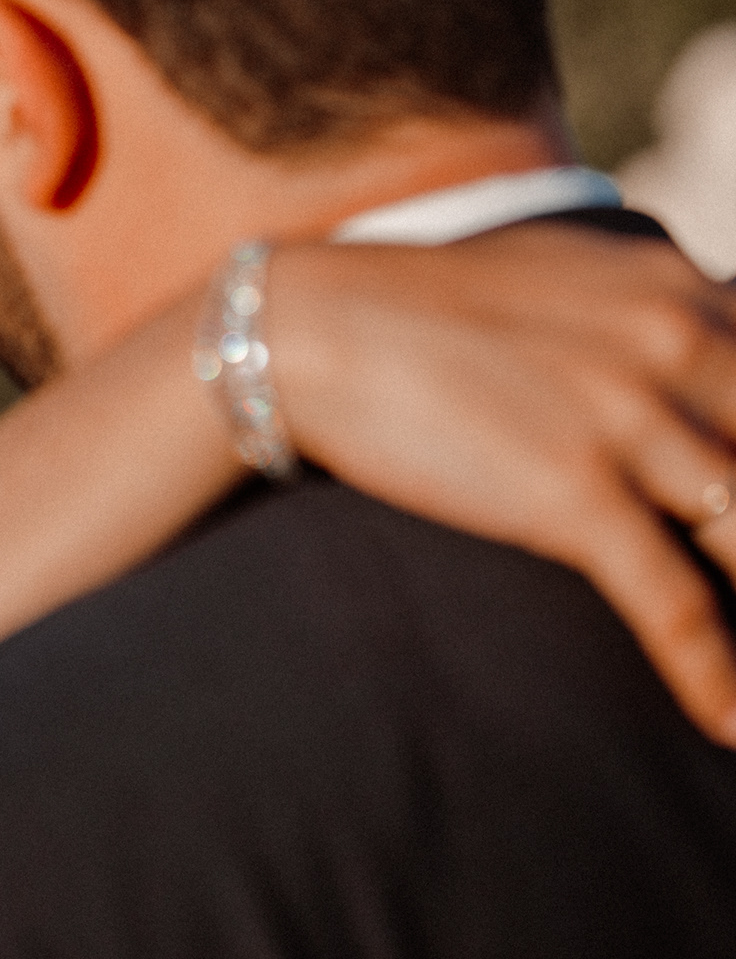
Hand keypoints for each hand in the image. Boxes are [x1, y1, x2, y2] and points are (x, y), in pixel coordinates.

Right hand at [265, 224, 735, 746]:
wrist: (307, 328)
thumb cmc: (431, 307)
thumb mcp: (570, 276)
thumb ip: (660, 304)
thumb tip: (715, 325)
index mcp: (685, 291)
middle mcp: (677, 342)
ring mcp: (626, 417)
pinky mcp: (569, 488)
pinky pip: (675, 598)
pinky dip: (716, 674)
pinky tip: (729, 725)